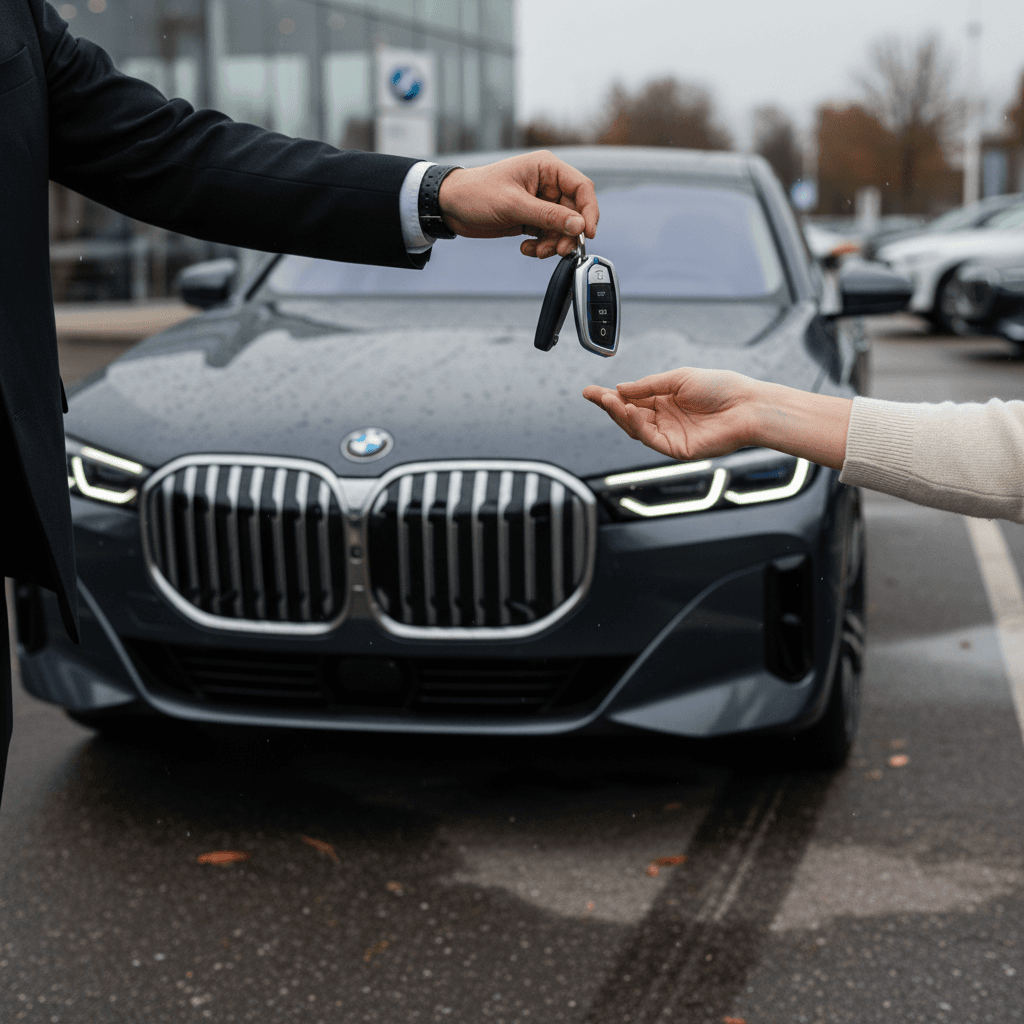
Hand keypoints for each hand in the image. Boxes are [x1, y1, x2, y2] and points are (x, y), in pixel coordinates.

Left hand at [438, 151, 598, 258]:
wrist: (450, 206)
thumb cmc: (476, 194)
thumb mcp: (514, 205)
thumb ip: (548, 216)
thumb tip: (579, 226)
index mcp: (546, 168)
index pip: (581, 188)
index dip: (589, 211)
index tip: (587, 234)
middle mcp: (547, 184)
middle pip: (574, 213)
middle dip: (567, 234)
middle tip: (559, 250)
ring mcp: (539, 202)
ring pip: (561, 228)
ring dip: (553, 243)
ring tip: (536, 251)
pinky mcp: (530, 219)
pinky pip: (547, 235)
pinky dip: (541, 245)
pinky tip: (526, 248)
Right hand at [582, 368, 756, 460]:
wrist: (748, 405)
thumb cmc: (721, 388)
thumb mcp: (679, 378)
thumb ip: (649, 385)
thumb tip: (621, 388)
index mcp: (665, 401)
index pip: (631, 400)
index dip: (610, 396)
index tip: (590, 390)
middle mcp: (665, 419)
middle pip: (629, 416)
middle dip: (609, 405)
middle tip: (593, 395)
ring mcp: (670, 435)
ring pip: (636, 429)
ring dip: (620, 415)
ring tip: (608, 400)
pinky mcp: (678, 449)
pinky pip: (651, 439)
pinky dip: (637, 426)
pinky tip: (630, 412)